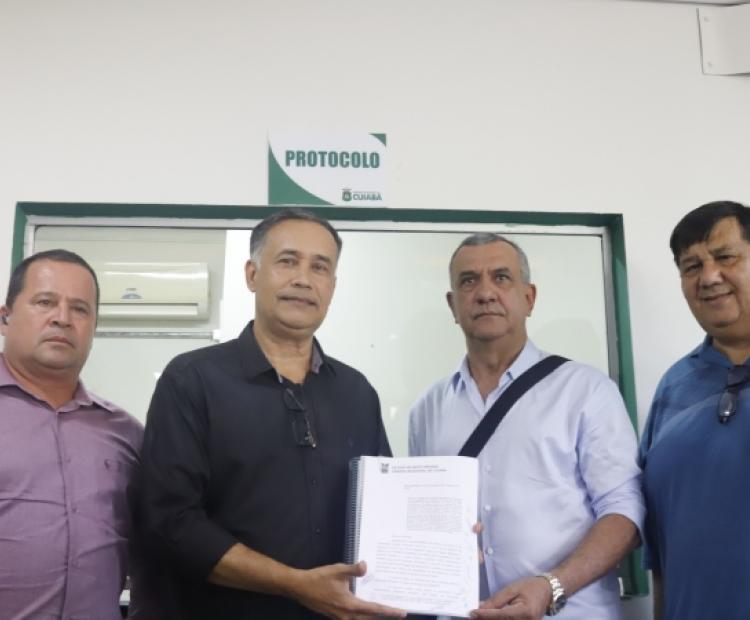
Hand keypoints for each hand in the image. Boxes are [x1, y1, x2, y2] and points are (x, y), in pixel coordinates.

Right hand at [288, 560, 406, 619]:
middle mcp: (346, 615)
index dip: (389, 611)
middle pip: (369, 619)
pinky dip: (362, 615)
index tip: (402, 612)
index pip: (374, 610)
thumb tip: (366, 566)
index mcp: (350, 605)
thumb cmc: (319, 578)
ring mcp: (340, 617)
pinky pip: (353, 618)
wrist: (300, 587)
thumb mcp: (338, 570)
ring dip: (372, 616)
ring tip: (383, 611)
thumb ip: (354, 569)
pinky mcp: (335, 615)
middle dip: (383, 616)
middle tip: (397, 613)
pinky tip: (364, 608)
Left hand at [470, 576, 550, 619]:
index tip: (472, 613)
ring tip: (478, 617)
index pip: (501, 615)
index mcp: (525, 612)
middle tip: (472, 616)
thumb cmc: (530, 587)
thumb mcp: (512, 589)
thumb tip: (482, 607)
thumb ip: (497, 600)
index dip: (485, 615)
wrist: (547, 592)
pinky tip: (489, 617)